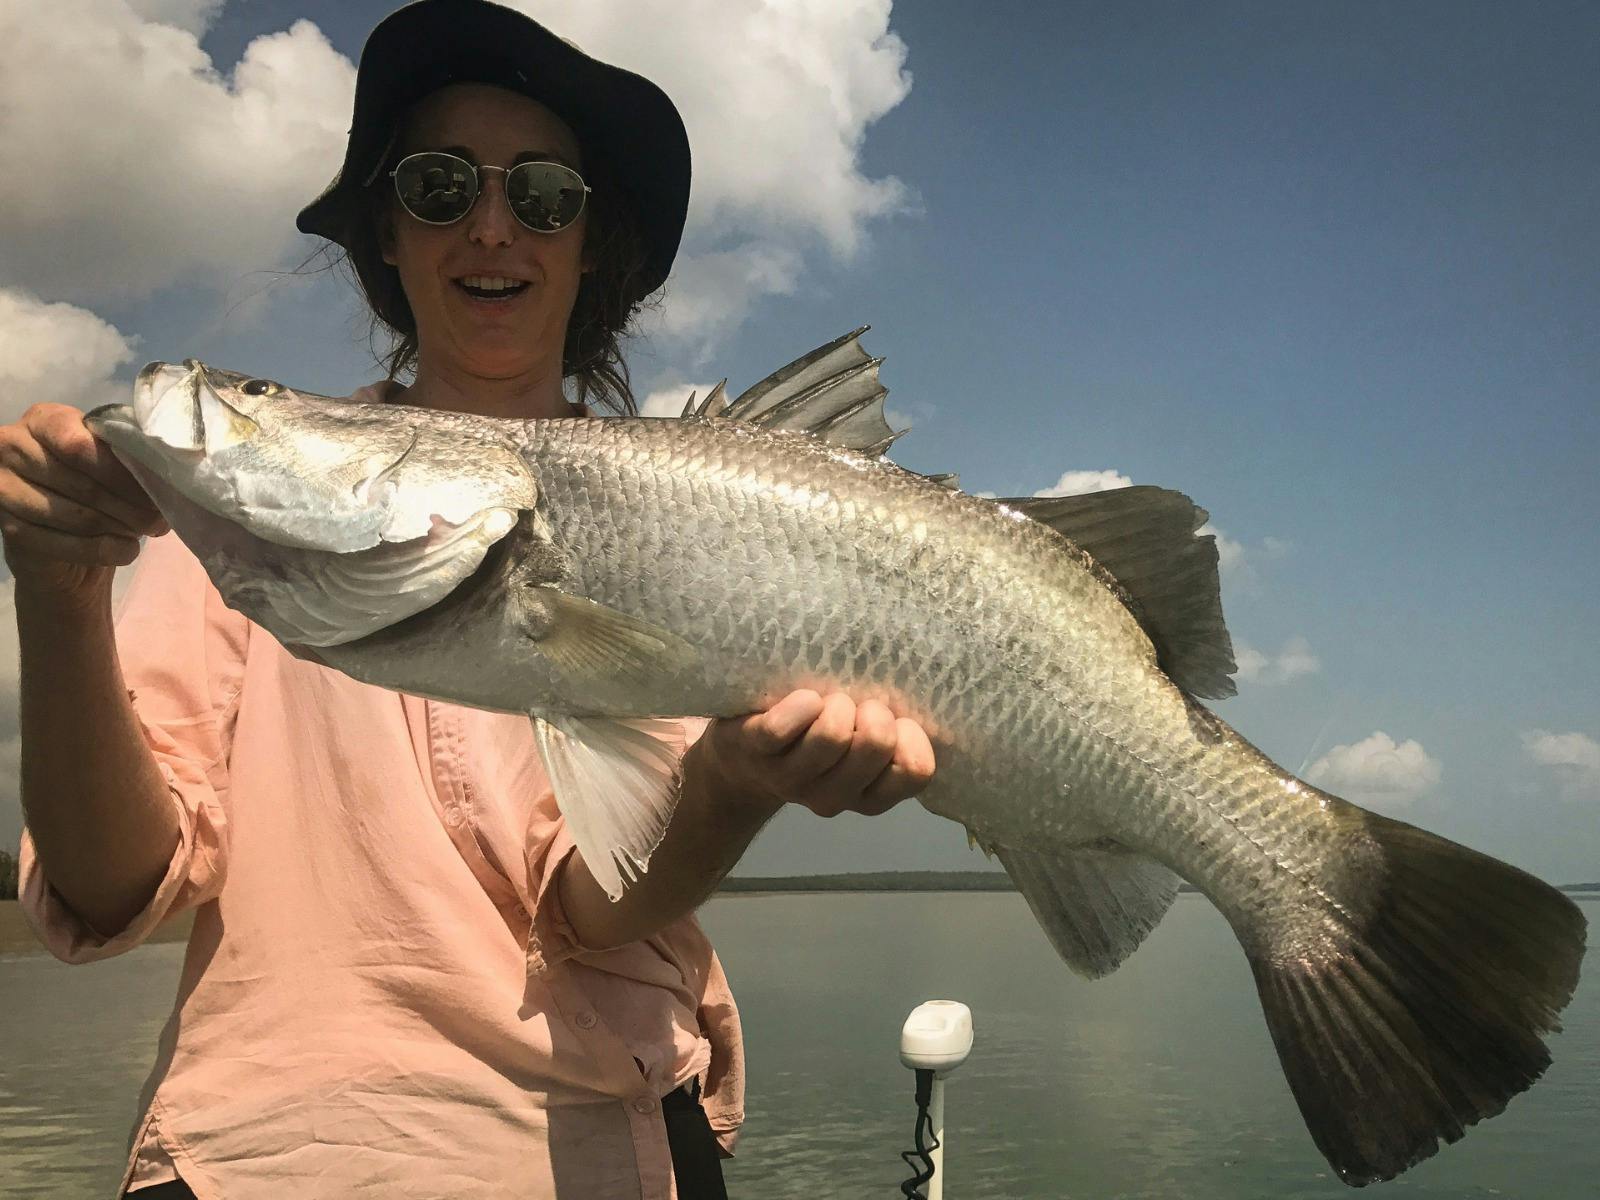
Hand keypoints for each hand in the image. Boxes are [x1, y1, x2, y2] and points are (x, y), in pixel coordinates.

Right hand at [0, 404, 166, 598]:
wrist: (65, 539)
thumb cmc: (95, 487)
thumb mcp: (110, 460)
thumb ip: (127, 455)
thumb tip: (164, 470)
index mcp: (43, 419)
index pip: (80, 445)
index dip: (122, 472)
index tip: (157, 488)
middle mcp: (13, 447)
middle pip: (84, 483)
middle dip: (131, 505)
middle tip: (159, 518)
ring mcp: (4, 490)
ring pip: (79, 516)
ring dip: (122, 527)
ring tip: (144, 529)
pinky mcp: (10, 530)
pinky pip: (69, 544)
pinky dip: (107, 550)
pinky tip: (127, 549)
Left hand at [700, 689, 935, 817]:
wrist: (741, 760)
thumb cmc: (814, 739)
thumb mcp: (860, 744)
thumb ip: (893, 734)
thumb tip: (916, 696)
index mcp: (868, 795)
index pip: (915, 770)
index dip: (910, 736)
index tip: (894, 720)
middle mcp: (833, 797)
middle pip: (875, 744)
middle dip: (873, 711)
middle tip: (857, 706)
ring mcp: (791, 779)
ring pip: (832, 735)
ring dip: (836, 704)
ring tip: (826, 702)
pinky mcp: (755, 749)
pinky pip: (781, 728)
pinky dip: (798, 705)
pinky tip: (804, 698)